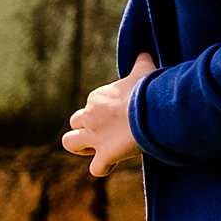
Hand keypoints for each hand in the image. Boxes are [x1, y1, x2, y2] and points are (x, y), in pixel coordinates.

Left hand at [62, 52, 157, 177]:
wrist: (150, 110)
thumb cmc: (147, 89)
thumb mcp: (144, 70)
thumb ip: (141, 62)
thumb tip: (145, 52)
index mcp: (97, 98)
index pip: (91, 105)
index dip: (101, 113)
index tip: (119, 116)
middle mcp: (90, 117)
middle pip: (75, 122)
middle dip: (84, 129)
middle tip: (104, 134)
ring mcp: (95, 137)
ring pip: (70, 143)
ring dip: (80, 147)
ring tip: (97, 150)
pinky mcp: (105, 154)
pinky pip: (96, 168)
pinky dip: (102, 168)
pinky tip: (113, 164)